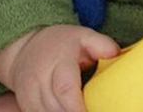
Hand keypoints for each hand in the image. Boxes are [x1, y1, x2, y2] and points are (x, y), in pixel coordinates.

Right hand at [0, 24, 118, 111]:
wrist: (25, 49)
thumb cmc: (61, 44)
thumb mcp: (83, 36)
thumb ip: (102, 44)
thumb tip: (117, 55)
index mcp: (57, 62)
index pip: (65, 90)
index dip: (77, 108)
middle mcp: (39, 81)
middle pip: (57, 109)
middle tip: (93, 110)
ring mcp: (29, 96)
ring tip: (82, 107)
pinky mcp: (25, 107)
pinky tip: (67, 108)